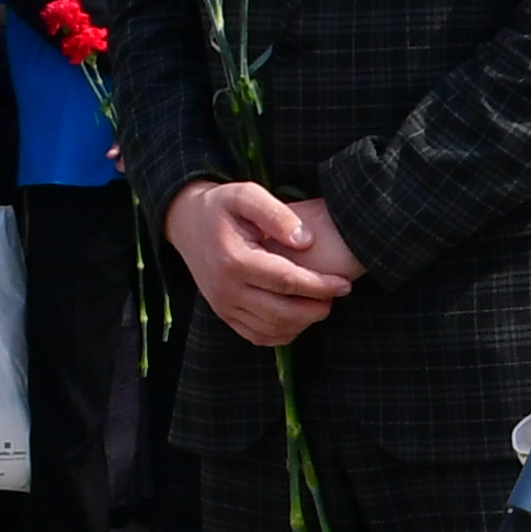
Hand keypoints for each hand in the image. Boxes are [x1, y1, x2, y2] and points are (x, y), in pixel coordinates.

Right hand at [170, 176, 352, 346]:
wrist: (186, 223)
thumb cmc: (222, 206)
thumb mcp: (246, 194)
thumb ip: (277, 214)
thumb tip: (305, 241)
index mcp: (235, 260)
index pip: (287, 281)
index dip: (321, 286)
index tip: (345, 283)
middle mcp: (226, 289)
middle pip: (283, 312)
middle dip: (318, 307)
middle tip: (337, 293)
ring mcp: (223, 306)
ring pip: (273, 329)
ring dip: (305, 321)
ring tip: (322, 302)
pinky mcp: (224, 315)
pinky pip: (259, 337)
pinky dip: (285, 332)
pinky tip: (301, 314)